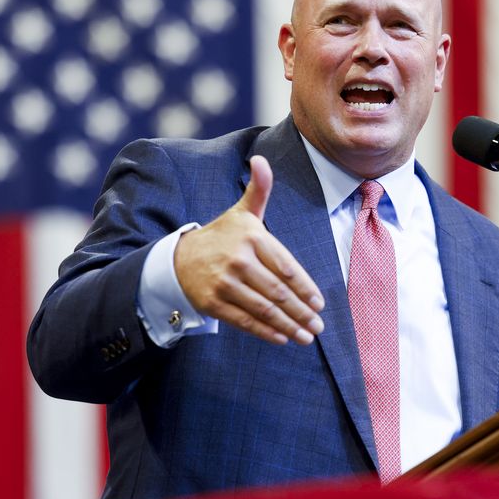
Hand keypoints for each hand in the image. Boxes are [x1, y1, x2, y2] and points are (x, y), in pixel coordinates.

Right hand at [173, 155, 325, 344]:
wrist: (179, 258)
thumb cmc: (221, 236)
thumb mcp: (242, 212)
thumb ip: (259, 189)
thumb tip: (260, 160)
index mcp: (251, 237)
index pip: (287, 268)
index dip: (306, 289)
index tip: (319, 304)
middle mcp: (238, 260)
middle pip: (278, 292)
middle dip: (302, 312)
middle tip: (318, 325)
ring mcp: (225, 283)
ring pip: (264, 309)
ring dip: (289, 326)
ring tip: (306, 336)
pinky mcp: (213, 303)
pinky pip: (245, 321)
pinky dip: (265, 332)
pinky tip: (282, 338)